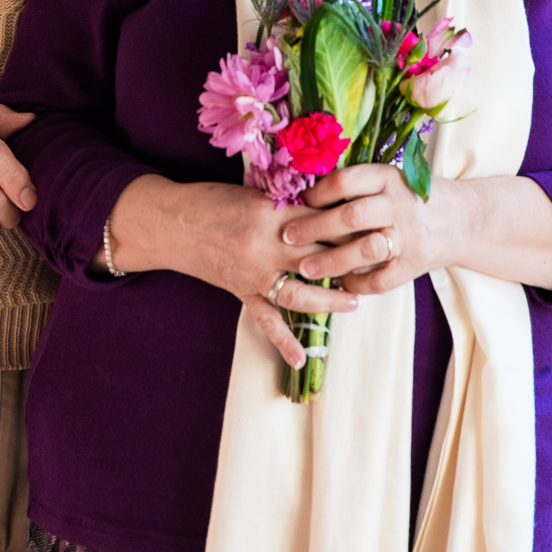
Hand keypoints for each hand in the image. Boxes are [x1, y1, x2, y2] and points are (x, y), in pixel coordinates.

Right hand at [107, 175, 358, 368]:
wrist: (169, 223)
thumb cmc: (211, 200)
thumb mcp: (253, 192)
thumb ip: (287, 202)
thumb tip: (326, 204)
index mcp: (270, 215)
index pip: (322, 221)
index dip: (350, 224)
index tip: (376, 223)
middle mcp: (265, 247)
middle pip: (320, 257)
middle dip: (353, 260)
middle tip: (382, 261)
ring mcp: (253, 274)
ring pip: (300, 294)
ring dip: (331, 300)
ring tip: (356, 301)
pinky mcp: (241, 292)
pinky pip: (265, 321)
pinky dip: (283, 342)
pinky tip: (301, 358)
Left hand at [288, 168, 551, 293]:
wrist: (463, 219)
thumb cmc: (413, 198)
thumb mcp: (390, 179)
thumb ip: (357, 185)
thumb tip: (303, 192)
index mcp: (388, 178)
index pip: (347, 181)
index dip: (319, 192)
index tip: (297, 202)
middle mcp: (398, 205)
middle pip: (350, 216)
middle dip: (314, 228)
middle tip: (287, 236)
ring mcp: (408, 236)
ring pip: (364, 250)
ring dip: (331, 261)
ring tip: (305, 268)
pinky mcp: (415, 263)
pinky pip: (381, 279)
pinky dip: (358, 285)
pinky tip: (339, 286)